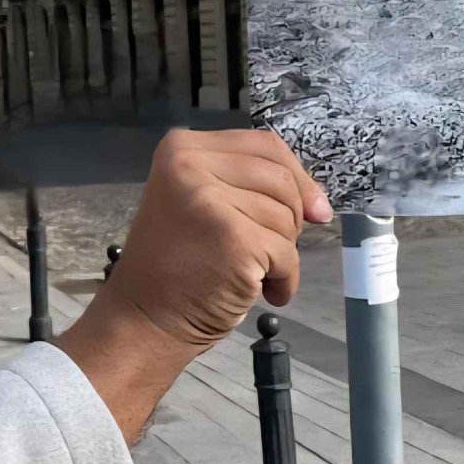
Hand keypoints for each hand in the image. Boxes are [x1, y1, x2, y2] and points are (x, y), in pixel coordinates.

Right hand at [55, 129, 331, 441]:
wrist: (143, 318)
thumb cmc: (175, 265)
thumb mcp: (199, 201)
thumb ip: (247, 185)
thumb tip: (319, 205)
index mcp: (181, 148)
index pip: (264, 145)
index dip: (297, 177)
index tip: (313, 209)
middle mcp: (190, 165)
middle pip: (281, 179)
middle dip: (289, 219)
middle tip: (261, 250)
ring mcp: (210, 200)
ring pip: (287, 217)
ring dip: (281, 253)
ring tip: (246, 271)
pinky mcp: (232, 238)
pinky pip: (287, 254)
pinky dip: (283, 279)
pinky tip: (260, 292)